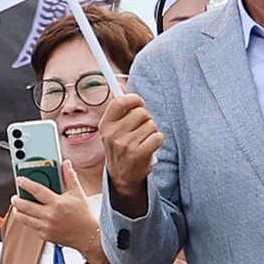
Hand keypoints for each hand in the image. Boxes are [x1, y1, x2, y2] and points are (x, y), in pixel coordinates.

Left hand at [15, 177, 102, 261]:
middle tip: (15, 196)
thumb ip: (70, 177)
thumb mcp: (78, 193)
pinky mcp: (45, 235)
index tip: (20, 180)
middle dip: (17, 200)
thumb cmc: (84, 215)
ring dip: (18, 211)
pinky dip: (28, 221)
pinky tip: (30, 216)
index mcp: (57, 203)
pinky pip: (31, 227)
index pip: (36, 190)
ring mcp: (46, 227)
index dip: (26, 183)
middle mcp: (50, 215)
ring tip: (17, 207)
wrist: (89, 236)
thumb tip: (66, 164)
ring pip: (24, 219)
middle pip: (25, 206)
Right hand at [98, 90, 164, 205]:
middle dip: (145, 119)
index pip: (120, 102)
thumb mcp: (112, 130)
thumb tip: (121, 86)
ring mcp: (126, 145)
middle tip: (140, 130)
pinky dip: (157, 141)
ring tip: (143, 141)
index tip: (139, 102)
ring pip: (151, 125)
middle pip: (141, 112)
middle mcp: (113, 135)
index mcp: (105, 125)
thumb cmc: (120, 149)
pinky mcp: (139, 154)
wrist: (122, 177)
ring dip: (151, 131)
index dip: (134, 99)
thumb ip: (118, 111)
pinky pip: (158, 136)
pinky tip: (149, 148)